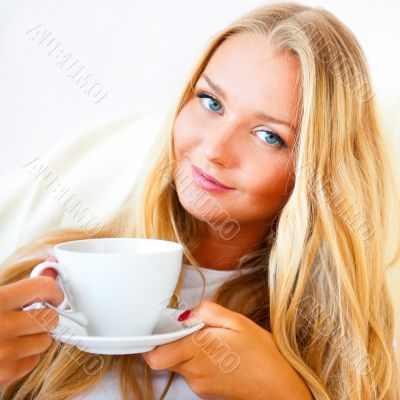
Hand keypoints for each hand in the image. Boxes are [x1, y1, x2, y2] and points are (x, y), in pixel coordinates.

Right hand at [0, 257, 61, 387]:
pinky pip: (33, 361)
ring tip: (16, 333)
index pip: (43, 287)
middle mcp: (0, 327)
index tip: (53, 294)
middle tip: (30, 316)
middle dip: (43, 315)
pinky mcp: (4, 375)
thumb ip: (21, 284)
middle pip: (49, 317)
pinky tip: (9, 350)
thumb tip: (52, 266)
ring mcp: (3, 353)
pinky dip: (26, 355)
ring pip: (45, 340)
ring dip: (36, 336)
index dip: (52, 290)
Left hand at [141, 300, 311, 399]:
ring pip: (178, 364)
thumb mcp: (237, 321)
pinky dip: (197, 361)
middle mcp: (194, 372)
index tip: (163, 328)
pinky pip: (191, 373)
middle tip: (192, 329)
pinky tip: (218, 354)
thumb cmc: (262, 353)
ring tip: (212, 341)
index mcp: (199, 350)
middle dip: (172, 341)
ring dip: (187, 350)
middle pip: (164, 358)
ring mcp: (199, 385)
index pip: (156, 355)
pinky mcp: (205, 392)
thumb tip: (186, 313)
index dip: (153, 341)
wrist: (279, 387)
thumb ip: (207, 312)